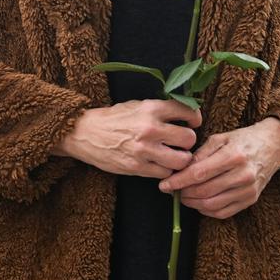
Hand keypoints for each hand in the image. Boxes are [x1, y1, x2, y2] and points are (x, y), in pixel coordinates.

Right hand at [54, 99, 200, 178]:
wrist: (84, 133)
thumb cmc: (112, 119)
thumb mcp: (136, 106)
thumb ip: (159, 110)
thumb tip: (184, 115)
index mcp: (151, 109)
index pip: (187, 111)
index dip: (195, 118)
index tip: (193, 122)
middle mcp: (150, 129)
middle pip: (189, 139)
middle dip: (188, 142)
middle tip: (181, 143)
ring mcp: (144, 150)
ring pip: (182, 160)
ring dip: (180, 160)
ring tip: (173, 157)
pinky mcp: (137, 167)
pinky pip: (165, 173)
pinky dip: (165, 171)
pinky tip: (158, 165)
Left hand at [161, 117, 279, 218]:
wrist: (273, 146)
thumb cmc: (242, 139)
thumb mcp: (220, 138)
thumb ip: (200, 154)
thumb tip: (180, 170)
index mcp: (233, 156)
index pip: (199, 174)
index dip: (178, 182)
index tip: (163, 185)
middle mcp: (243, 175)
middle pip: (204, 192)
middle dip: (183, 193)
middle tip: (172, 190)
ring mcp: (249, 190)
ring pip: (212, 205)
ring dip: (193, 203)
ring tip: (183, 196)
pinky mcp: (251, 200)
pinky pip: (224, 212)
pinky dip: (206, 211)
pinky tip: (198, 202)